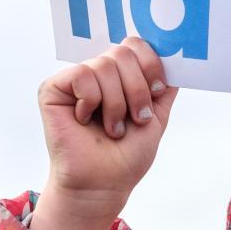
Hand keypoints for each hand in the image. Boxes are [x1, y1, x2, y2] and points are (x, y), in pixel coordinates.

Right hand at [31, 38, 177, 229]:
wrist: (103, 184)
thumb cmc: (126, 156)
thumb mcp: (156, 117)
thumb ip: (164, 88)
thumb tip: (177, 58)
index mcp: (120, 76)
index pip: (135, 45)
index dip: (150, 64)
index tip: (156, 92)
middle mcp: (97, 73)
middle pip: (123, 53)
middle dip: (137, 89)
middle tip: (136, 118)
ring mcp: (74, 80)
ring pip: (105, 66)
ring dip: (116, 104)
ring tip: (112, 128)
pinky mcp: (53, 89)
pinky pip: (81, 75)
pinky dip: (92, 101)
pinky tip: (85, 120)